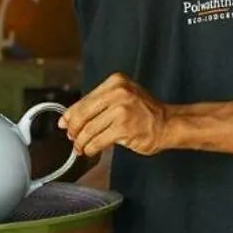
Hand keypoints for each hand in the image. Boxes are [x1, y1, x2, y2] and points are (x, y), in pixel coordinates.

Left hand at [58, 73, 172, 157]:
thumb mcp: (122, 98)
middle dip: (74, 129)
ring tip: (80, 148)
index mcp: (115, 82)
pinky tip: (90, 150)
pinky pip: (98, 140)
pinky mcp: (124, 128)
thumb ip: (98, 104)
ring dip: (81, 142)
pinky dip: (91, 147)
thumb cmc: (144, 112)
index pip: (85, 99)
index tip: (64, 123)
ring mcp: (121, 110)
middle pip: (84, 114)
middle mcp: (118, 92)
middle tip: (72, 139)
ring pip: (89, 129)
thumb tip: (69, 119)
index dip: (71, 114)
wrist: (168, 124)